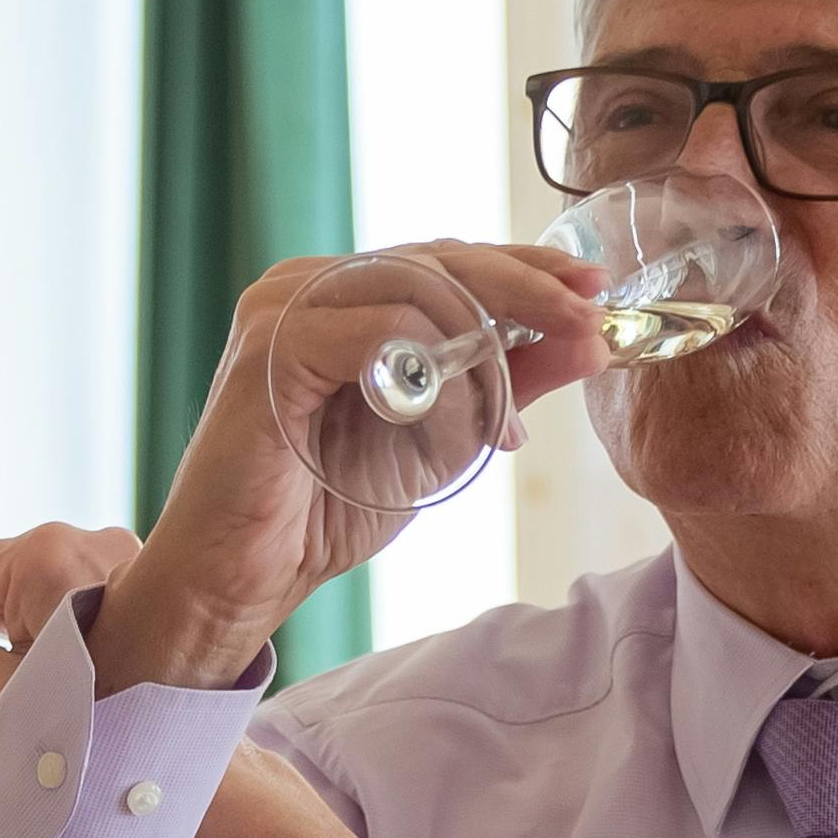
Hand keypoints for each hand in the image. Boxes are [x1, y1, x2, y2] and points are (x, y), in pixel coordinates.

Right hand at [0, 525, 136, 716]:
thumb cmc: (106, 724)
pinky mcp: (143, 584)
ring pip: (35, 583)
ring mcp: (118, 559)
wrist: (198, 744)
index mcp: (39, 559)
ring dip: (5, 620)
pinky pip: (74, 592)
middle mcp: (80, 542)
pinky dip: (47, 621)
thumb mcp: (5, 698)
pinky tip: (41, 664)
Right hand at [92, 241, 608, 692]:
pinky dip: (429, 368)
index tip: (595, 291)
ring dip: (485, 341)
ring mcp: (282, 308)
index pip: (449, 259)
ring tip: (515, 405)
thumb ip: (505, 385)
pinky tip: (456, 412)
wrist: (243, 578)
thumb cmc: (327, 508)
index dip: (525, 270)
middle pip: (439, 259)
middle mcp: (307, 284)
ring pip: (414, 287)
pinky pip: (376, 332)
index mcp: (342, 295)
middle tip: (589, 319)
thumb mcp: (443, 440)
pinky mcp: (270, 348)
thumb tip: (588, 342)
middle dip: (526, 289)